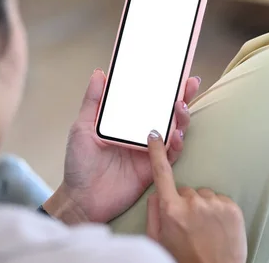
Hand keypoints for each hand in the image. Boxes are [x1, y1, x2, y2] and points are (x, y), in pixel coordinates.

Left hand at [43, 69, 200, 223]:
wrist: (81, 199)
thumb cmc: (79, 164)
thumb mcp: (82, 128)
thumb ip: (92, 102)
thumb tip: (99, 73)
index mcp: (127, 122)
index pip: (149, 100)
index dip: (163, 86)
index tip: (174, 71)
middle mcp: (142, 134)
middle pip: (168, 112)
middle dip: (183, 96)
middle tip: (189, 83)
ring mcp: (150, 150)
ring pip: (175, 130)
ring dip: (181, 118)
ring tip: (180, 106)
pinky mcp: (154, 167)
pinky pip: (171, 154)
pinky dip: (175, 143)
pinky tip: (175, 135)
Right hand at [146, 130, 247, 262]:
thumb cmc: (184, 260)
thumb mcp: (158, 241)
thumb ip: (153, 214)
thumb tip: (156, 195)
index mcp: (171, 210)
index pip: (162, 174)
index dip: (157, 152)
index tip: (155, 135)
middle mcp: (193, 203)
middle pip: (184, 190)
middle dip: (184, 203)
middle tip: (189, 226)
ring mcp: (215, 204)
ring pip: (203, 195)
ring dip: (202, 207)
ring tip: (205, 229)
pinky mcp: (232, 207)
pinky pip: (220, 200)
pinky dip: (218, 211)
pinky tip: (217, 228)